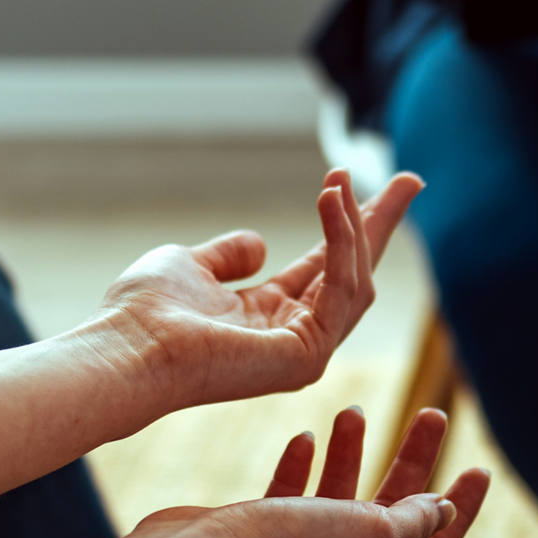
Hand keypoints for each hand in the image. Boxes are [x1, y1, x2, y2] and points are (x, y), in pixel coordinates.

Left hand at [98, 169, 423, 408]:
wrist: (127, 348)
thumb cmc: (143, 313)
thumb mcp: (190, 265)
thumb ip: (228, 256)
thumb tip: (261, 243)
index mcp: (268, 320)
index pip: (324, 269)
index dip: (349, 226)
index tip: (362, 182)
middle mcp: (293, 340)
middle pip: (354, 274)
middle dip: (379, 226)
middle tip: (410, 180)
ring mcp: (305, 355)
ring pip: (355, 281)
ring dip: (354, 225)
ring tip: (338, 180)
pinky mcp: (307, 357)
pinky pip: (342, 289)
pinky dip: (341, 243)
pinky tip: (331, 203)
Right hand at [130, 407, 490, 537]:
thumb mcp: (369, 531)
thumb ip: (408, 519)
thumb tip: (440, 510)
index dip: (461, 510)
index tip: (479, 468)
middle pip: (394, 511)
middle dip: (414, 461)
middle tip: (431, 412)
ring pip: (341, 495)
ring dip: (354, 452)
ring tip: (354, 409)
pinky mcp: (257, 534)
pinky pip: (292, 495)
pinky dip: (304, 465)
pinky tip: (304, 437)